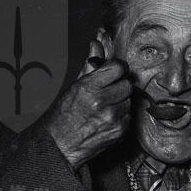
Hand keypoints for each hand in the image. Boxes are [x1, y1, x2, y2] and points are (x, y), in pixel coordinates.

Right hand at [45, 28, 131, 168]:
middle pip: (127, 84)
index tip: (114, 71)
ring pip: (129, 100)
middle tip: (108, 91)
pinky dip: (122, 116)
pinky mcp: (120, 132)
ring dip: (121, 101)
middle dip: (119, 85)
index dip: (117, 68)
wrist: (60, 146)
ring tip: (106, 106)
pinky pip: (129, 116)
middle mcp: (102, 103)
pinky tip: (108, 118)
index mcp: (89, 88)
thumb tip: (97, 44)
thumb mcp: (74, 87)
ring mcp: (113, 119)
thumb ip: (90, 66)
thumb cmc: (63, 116)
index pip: (118, 67)